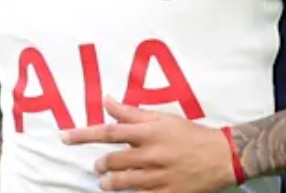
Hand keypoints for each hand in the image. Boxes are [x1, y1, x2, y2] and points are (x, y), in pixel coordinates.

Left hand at [62, 97, 236, 192]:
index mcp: (149, 133)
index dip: (83, 134)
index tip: (64, 136)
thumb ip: (131, 112)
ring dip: (108, 182)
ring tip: (108, 180)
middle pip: (111, 161)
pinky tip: (127, 192)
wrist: (221, 157)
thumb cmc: (189, 134)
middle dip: (100, 164)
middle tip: (100, 164)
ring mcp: (158, 178)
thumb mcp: (162, 118)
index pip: (109, 132)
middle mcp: (151, 155)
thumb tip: (106, 100)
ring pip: (121, 183)